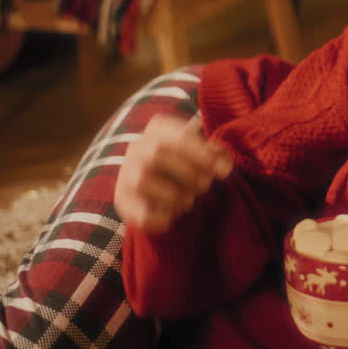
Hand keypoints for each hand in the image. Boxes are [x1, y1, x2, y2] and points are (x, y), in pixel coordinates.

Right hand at [114, 113, 233, 232]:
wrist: (154, 180)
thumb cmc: (185, 161)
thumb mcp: (200, 152)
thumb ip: (214, 155)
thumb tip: (225, 165)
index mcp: (159, 130)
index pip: (177, 137)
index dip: (202, 154)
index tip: (225, 171)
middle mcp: (137, 148)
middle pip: (157, 155)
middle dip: (189, 174)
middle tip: (206, 185)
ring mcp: (126, 174)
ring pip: (143, 181)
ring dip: (174, 195)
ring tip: (189, 199)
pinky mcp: (122, 200)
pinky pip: (139, 212)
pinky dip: (159, 218)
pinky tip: (173, 216)